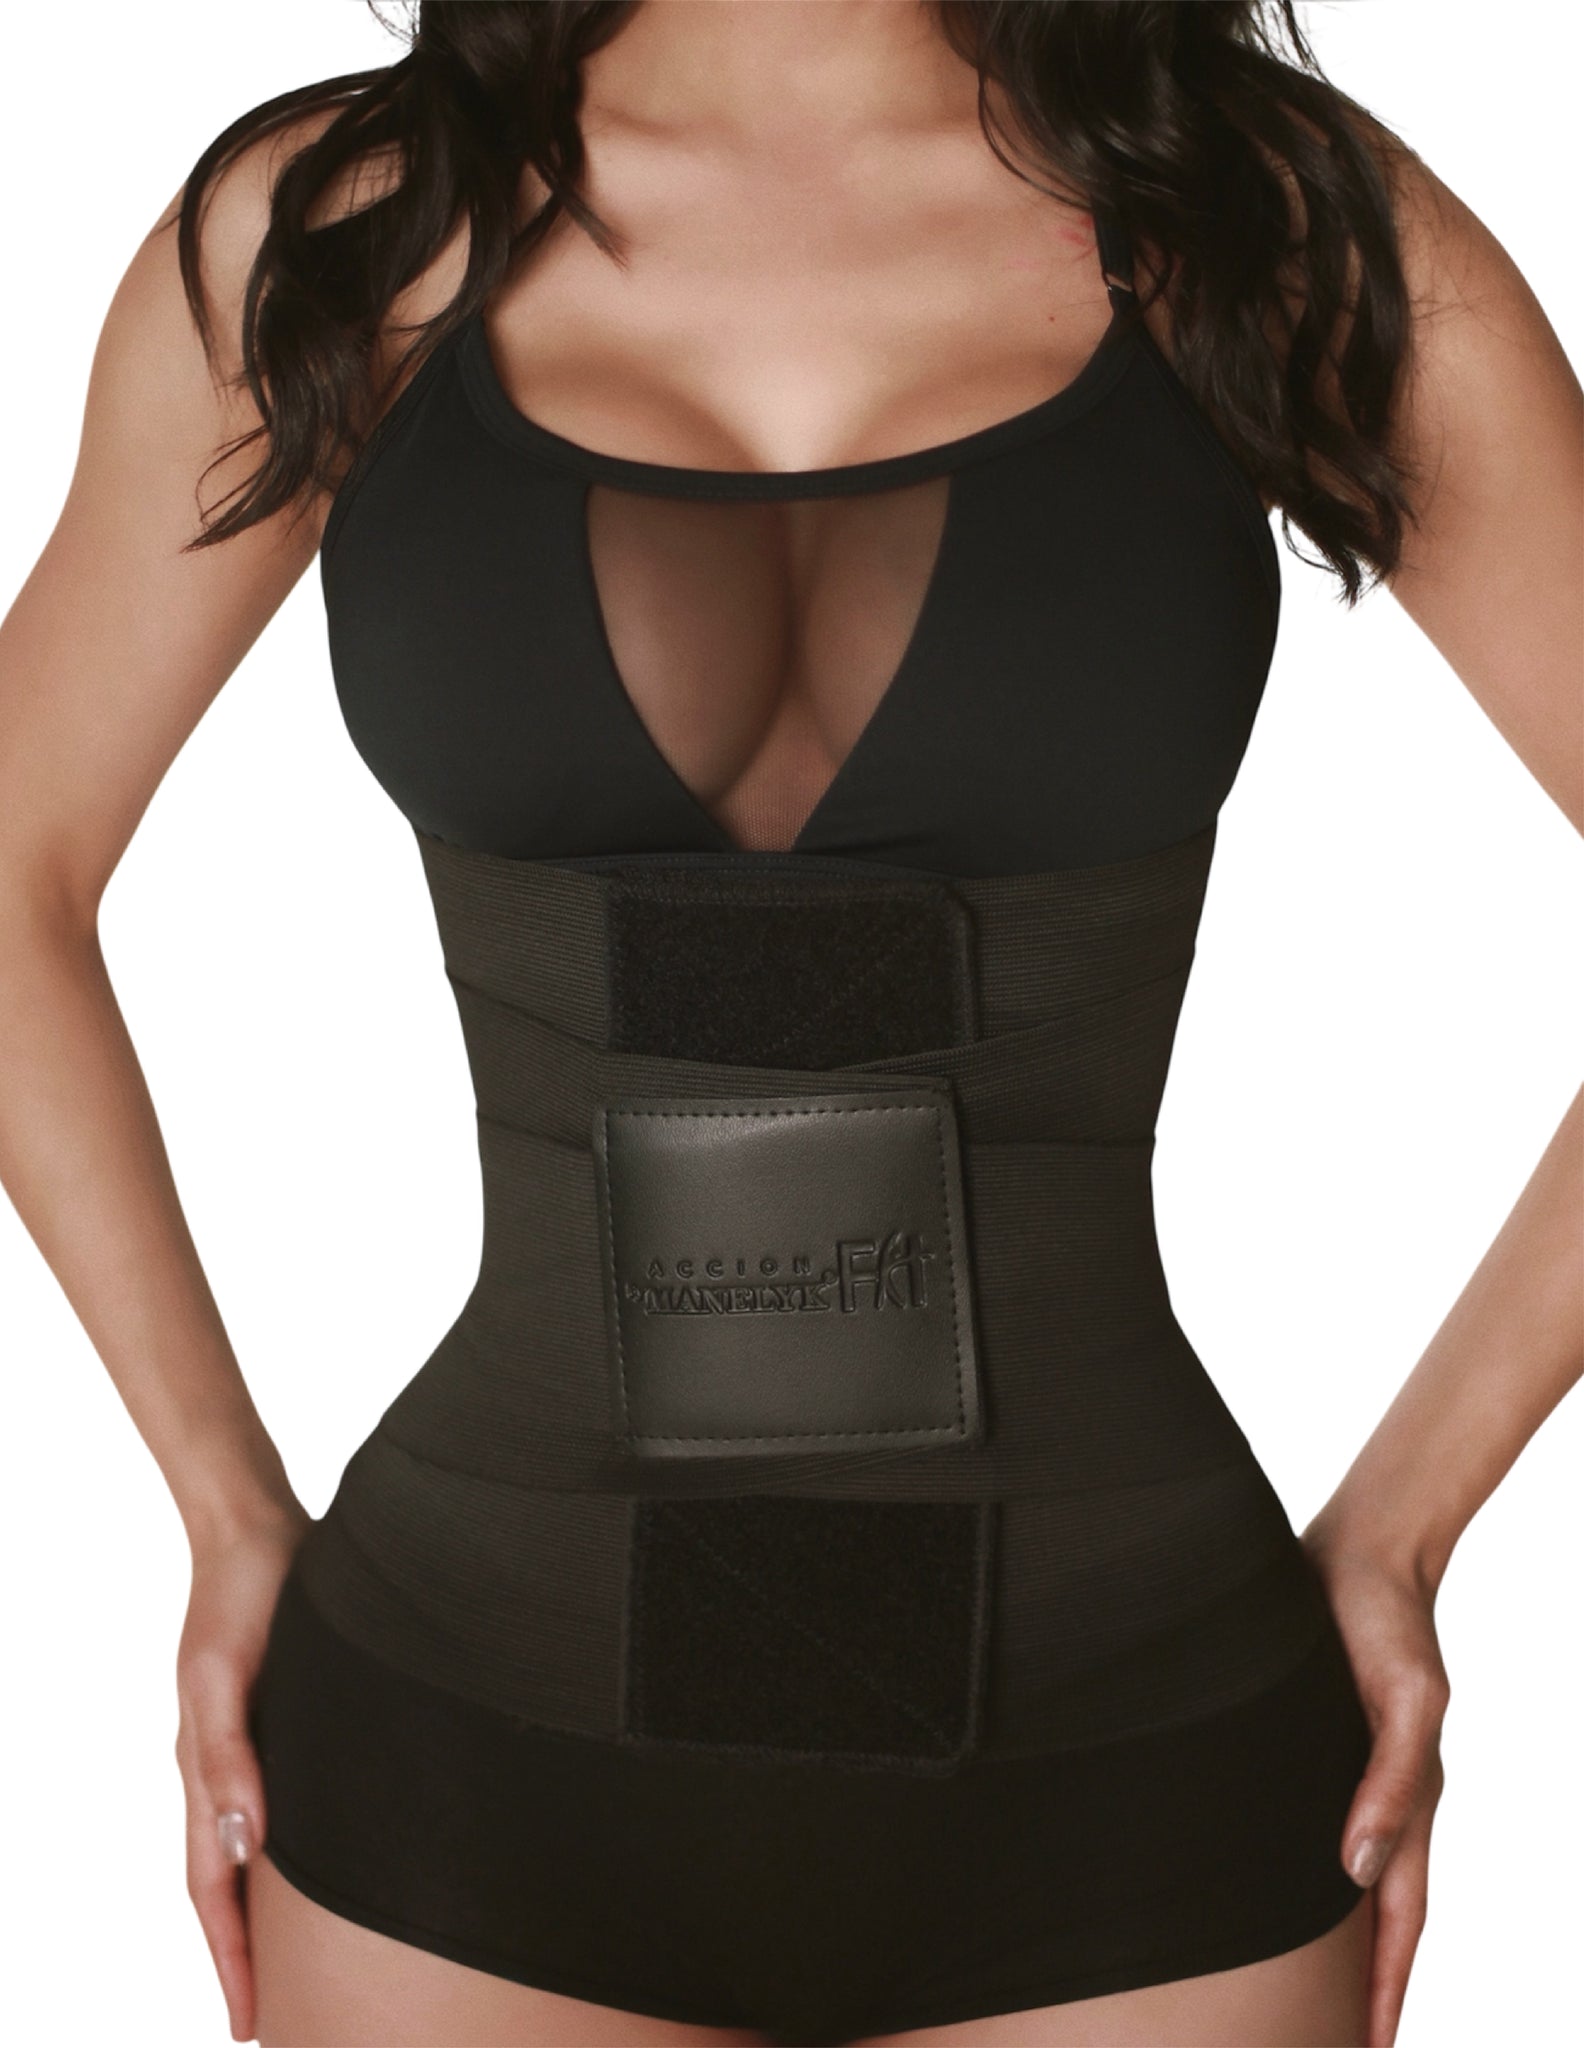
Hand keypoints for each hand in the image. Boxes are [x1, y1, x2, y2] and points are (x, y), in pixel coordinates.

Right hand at [174, 1501, 311, 2043]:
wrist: (258, 1525)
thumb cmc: (244, 1594)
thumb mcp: (226, 1676)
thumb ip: (229, 1758)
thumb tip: (242, 1846)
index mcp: (205, 1769)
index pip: (213, 1887)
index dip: (231, 1957)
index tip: (248, 2024)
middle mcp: (226, 1767)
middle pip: (230, 1882)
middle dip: (248, 1952)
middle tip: (276, 2019)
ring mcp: (253, 1744)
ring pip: (256, 1848)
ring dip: (270, 1908)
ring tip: (298, 1963)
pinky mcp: (284, 1716)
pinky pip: (281, 1801)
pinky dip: (291, 1849)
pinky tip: (323, 1860)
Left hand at [1302, 1516, 1449, 2047]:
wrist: (1361, 1549)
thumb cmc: (1386, 1618)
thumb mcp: (1407, 1699)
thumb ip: (1392, 1781)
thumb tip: (1357, 1866)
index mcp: (1406, 1801)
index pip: (1398, 1922)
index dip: (1383, 1990)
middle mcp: (1376, 1800)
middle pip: (1371, 1919)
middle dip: (1359, 1988)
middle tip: (1327, 2047)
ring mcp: (1344, 1775)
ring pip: (1338, 1881)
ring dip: (1327, 1943)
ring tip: (1299, 2000)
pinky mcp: (1310, 1746)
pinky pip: (1306, 1827)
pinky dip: (1299, 1876)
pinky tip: (1268, 1892)